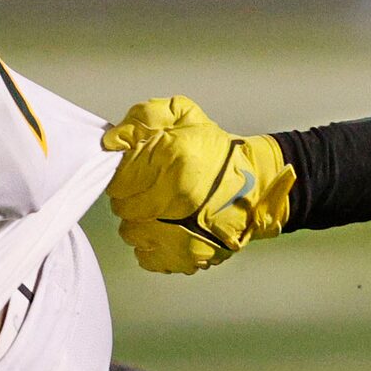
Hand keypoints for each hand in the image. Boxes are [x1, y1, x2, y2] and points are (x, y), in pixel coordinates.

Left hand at [103, 95, 293, 273]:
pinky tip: (167, 229)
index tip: (137, 172)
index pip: (119, 177)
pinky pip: (146, 256)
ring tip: (160, 210)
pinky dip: (152, 245)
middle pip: (122, 206)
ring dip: (140, 221)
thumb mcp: (184, 115)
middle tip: (151, 190)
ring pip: (131, 232)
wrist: (258, 185)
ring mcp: (179, 230)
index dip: (125, 174)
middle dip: (132, 197)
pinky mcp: (187, 255)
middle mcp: (174, 197)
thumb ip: (143, 118)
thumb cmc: (219, 153)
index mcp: (172, 158)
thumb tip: (111, 141)